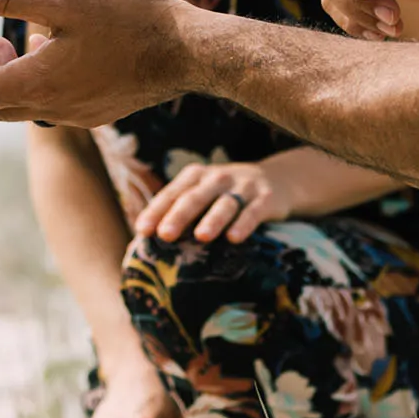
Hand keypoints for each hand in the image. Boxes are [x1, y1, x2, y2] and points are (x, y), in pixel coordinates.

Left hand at [0, 0, 203, 127]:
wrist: (193, 52)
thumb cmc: (132, 19)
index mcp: (37, 84)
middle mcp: (54, 108)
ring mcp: (79, 113)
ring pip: (22, 105)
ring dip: (1, 77)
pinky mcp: (100, 109)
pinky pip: (51, 103)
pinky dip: (32, 81)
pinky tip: (46, 48)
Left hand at [133, 158, 288, 244]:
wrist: (276, 180)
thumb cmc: (227, 194)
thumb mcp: (204, 193)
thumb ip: (182, 210)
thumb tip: (149, 242)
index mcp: (196, 176)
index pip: (172, 193)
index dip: (156, 211)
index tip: (142, 230)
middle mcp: (217, 178)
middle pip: (194, 197)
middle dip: (178, 215)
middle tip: (165, 234)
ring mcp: (242, 186)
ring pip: (224, 203)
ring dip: (212, 219)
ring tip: (201, 237)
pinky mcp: (265, 198)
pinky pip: (253, 212)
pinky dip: (244, 224)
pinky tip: (234, 238)